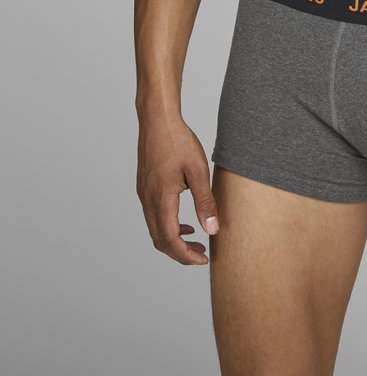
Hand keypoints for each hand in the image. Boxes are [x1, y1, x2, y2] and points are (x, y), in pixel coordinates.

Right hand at [136, 116, 219, 264]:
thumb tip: (212, 230)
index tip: (204, 259)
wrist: (157, 119)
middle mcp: (147, 200)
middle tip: (202, 255)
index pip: (170, 239)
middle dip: (180, 253)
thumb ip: (205, 202)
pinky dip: (168, 226)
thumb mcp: (198, 171)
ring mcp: (143, 194)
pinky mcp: (144, 188)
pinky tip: (184, 221)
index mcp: (161, 198)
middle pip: (160, 240)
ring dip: (174, 240)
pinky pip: (153, 216)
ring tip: (195, 240)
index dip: (186, 255)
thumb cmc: (178, 141)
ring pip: (155, 229)